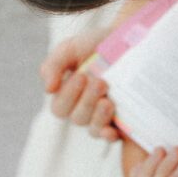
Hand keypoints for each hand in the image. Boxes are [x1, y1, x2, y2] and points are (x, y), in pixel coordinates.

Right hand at [39, 25, 119, 141]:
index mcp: (67, 95)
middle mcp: (83, 109)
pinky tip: (112, 131)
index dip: (69, 95)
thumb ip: (54, 65)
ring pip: (93, 129)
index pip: (60, 108)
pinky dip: (109, 136)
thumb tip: (48, 89)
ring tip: (108, 102)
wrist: (129, 40)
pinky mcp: (122, 121)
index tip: (81, 76)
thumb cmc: (95, 45)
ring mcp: (103, 117)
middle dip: (87, 101)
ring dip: (98, 117)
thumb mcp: (71, 48)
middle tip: (100, 83)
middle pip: (77, 118)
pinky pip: (112, 136)